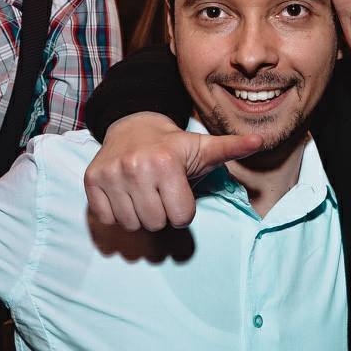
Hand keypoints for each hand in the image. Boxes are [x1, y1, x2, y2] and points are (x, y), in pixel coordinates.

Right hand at [83, 113, 261, 230]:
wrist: (133, 126)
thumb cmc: (174, 145)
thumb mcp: (204, 147)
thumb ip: (231, 148)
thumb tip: (259, 141)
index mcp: (166, 162)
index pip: (181, 217)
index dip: (183, 210)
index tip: (179, 192)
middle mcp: (135, 167)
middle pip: (156, 224)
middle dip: (162, 214)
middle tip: (160, 194)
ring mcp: (110, 175)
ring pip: (131, 225)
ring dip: (140, 216)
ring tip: (144, 194)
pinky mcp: (91, 181)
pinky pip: (107, 219)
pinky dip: (117, 213)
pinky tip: (126, 195)